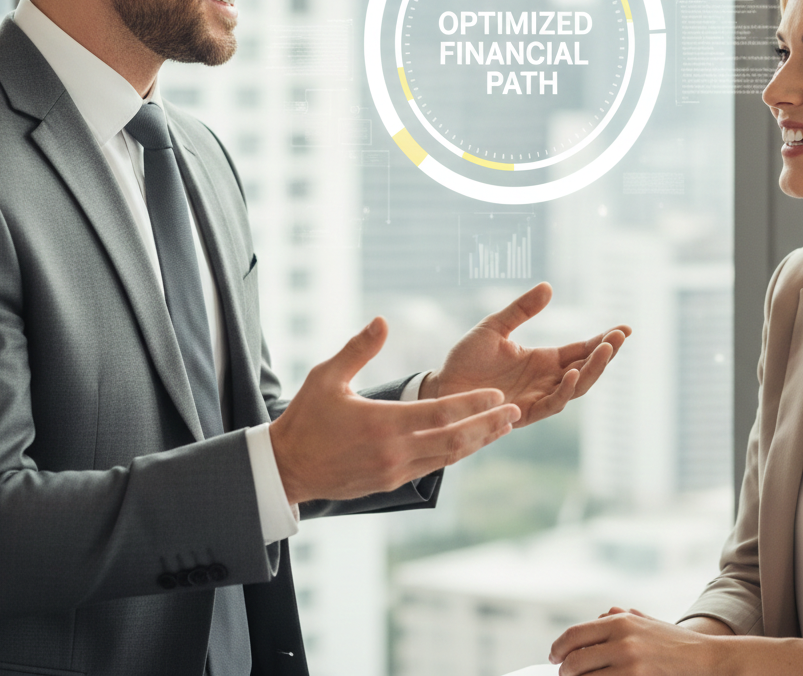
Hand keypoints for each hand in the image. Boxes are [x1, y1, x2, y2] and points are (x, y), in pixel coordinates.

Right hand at [269, 317, 520, 504]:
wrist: (287, 469)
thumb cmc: (306, 418)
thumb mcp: (326, 377)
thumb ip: (358, 349)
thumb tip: (383, 320)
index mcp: (382, 424)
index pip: (440, 414)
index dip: (472, 404)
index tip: (498, 394)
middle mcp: (394, 451)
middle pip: (454, 440)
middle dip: (487, 425)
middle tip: (515, 412)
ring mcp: (395, 471)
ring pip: (448, 457)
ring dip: (477, 441)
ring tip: (503, 426)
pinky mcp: (391, 481)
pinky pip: (433, 466)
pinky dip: (456, 453)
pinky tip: (470, 441)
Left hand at [420, 282, 629, 426]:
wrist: (441, 388)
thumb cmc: (466, 359)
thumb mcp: (494, 327)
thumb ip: (521, 310)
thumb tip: (549, 287)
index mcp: (543, 359)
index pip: (581, 349)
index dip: (603, 341)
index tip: (625, 329)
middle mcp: (545, 380)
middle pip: (586, 369)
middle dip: (604, 354)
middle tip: (620, 337)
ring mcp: (537, 397)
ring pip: (575, 388)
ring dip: (591, 371)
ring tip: (602, 351)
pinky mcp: (523, 413)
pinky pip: (550, 404)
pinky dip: (564, 390)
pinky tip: (571, 374)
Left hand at [549, 608, 723, 674]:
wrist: (707, 659)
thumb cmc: (673, 641)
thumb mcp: (643, 620)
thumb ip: (617, 618)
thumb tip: (594, 620)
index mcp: (620, 621)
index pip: (575, 635)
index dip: (558, 648)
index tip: (553, 657)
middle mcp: (622, 640)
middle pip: (576, 661)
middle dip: (565, 671)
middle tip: (564, 675)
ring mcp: (630, 665)